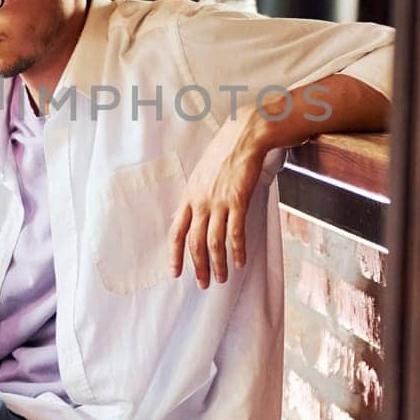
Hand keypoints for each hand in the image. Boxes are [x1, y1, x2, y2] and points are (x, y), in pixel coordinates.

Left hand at [168, 110, 270, 286]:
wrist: (245, 135)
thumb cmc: (225, 152)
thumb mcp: (202, 173)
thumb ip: (196, 194)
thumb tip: (191, 214)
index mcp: (189, 195)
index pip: (176, 231)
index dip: (174, 255)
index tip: (174, 272)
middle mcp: (200, 201)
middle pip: (195, 242)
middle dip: (198, 266)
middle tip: (202, 284)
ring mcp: (219, 201)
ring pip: (214, 242)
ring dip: (218, 264)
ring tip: (221, 278)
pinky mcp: (238, 200)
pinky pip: (236, 232)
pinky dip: (237, 250)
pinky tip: (240, 262)